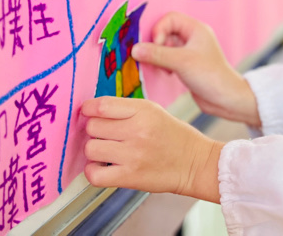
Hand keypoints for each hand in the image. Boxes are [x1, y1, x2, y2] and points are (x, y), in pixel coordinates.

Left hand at [81, 96, 222, 202]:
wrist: (194, 163)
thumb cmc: (172, 136)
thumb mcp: (153, 111)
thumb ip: (124, 109)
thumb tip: (92, 111)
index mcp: (143, 110)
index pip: (101, 105)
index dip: (88, 109)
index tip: (88, 113)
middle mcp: (137, 131)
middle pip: (93, 127)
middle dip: (94, 130)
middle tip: (104, 135)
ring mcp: (133, 155)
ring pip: (91, 149)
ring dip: (94, 150)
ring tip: (105, 151)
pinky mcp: (130, 177)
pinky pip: (94, 175)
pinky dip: (92, 171)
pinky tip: (102, 167)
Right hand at [132, 12, 260, 126]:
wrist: (226, 99)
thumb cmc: (209, 75)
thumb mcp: (182, 62)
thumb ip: (157, 54)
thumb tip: (134, 49)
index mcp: (196, 29)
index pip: (170, 18)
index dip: (159, 30)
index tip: (156, 46)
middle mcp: (193, 37)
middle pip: (166, 32)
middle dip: (157, 45)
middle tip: (155, 59)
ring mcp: (190, 51)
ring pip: (166, 46)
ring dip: (160, 56)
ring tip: (163, 68)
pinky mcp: (187, 64)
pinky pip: (169, 58)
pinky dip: (164, 64)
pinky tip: (168, 74)